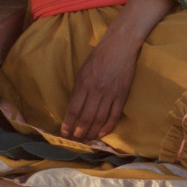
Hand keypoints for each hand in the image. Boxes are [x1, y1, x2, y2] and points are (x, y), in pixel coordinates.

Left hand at [61, 26, 142, 141]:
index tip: (64, 133)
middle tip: (76, 140)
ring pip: (100, 119)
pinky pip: (114, 115)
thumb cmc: (99, 56)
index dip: (68, 123)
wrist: (120, 45)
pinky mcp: (122, 95)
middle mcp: (96, 90)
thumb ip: (79, 89)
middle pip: (86, 117)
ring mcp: (110, 93)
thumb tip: (74, 108)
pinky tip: (102, 133)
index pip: (73, 109)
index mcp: (84, 83)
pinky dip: (108, 126)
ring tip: (87, 140)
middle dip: (80, 132)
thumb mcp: (83, 70)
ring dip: (92, 132)